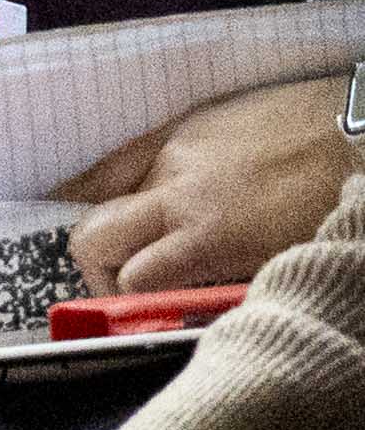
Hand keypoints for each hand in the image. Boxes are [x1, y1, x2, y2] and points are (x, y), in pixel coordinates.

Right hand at [65, 74, 356, 292]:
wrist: (362, 127)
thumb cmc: (330, 201)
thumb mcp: (280, 259)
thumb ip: (222, 281)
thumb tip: (182, 300)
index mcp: (207, 236)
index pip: (130, 279)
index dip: (129, 300)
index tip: (141, 308)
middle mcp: (176, 192)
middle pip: (91, 237)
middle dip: (97, 264)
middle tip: (124, 276)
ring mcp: (173, 151)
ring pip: (103, 194)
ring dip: (121, 221)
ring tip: (150, 230)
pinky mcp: (184, 122)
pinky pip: (129, 157)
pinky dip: (126, 180)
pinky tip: (150, 189)